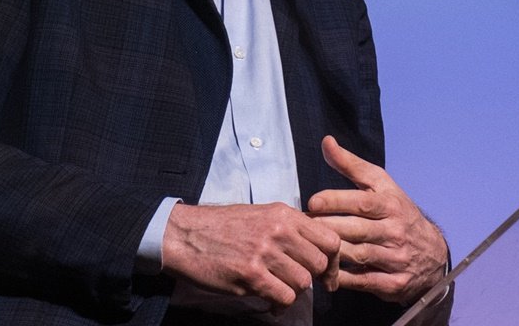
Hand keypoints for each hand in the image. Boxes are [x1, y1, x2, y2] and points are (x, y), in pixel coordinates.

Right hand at [161, 200, 342, 308]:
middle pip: (319, 264)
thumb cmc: (222, 227)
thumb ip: (289, 229)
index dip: (333, 261)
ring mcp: (265, 253)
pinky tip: (270, 302)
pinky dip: (280, 305)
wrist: (185, 235)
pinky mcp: (251, 275)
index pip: (329, 239)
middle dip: (312, 279)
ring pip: (303, 282)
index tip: (328, 275)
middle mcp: (278, 230)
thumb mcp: (261, 215)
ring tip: (278, 292)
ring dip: (292, 291)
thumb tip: (316, 250)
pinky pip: (284, 297)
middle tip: (299, 285)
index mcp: (283, 214)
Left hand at [306, 135, 448, 303]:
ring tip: (307, 248)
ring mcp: (395, 258)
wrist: (432, 252)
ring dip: (330, 253)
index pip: (361, 202)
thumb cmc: (397, 212)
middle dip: (326, 228)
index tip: (312, 203)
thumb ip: (351, 165)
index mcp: (390, 204)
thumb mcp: (380, 185)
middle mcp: (394, 231)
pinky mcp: (394, 283)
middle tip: (301, 227)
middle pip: (355, 230)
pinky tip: (324, 272)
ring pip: (356, 256)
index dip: (335, 201)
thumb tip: (327, 141)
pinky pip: (362, 281)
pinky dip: (341, 278)